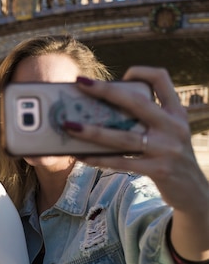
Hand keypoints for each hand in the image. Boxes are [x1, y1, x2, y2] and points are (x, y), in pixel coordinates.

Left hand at [66, 67, 208, 260]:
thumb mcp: (169, 132)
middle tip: (80, 83)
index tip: (121, 75)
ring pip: (123, 136)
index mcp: (176, 112)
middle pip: (136, 102)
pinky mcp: (158, 170)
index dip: (141, 72)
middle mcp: (173, 126)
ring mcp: (166, 149)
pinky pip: (121, 162)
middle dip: (105, 91)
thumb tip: (102, 109)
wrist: (194, 191)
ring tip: (69, 125)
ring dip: (92, 131)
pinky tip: (80, 155)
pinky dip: (98, 158)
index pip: (162, 79)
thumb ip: (147, 118)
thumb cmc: (171, 156)